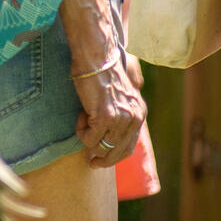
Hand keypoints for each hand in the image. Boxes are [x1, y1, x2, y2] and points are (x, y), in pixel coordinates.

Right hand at [69, 42, 146, 169]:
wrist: (96, 58)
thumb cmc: (102, 73)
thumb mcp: (120, 96)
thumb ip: (122, 113)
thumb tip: (111, 135)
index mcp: (140, 113)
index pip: (129, 146)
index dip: (115, 156)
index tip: (102, 159)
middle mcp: (134, 118)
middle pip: (118, 152)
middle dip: (103, 160)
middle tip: (90, 162)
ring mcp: (121, 119)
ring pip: (102, 147)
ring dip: (88, 139)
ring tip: (82, 123)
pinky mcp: (105, 118)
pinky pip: (89, 138)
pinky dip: (81, 132)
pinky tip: (81, 116)